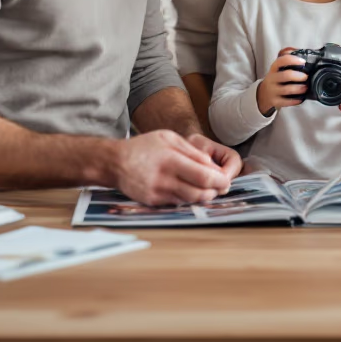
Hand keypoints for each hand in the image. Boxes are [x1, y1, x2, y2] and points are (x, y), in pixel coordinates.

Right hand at [109, 129, 231, 205]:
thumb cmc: (143, 147)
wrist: (114, 162)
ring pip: (190, 200)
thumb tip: (211, 165)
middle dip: (215, 191)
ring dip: (203, 196)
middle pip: (200, 193)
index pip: (204, 176)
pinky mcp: (152, 202)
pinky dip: (187, 198)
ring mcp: (158, 193)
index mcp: (170, 160)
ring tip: (208, 189)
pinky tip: (189, 190)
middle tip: (221, 187)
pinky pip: (177, 203)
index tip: (226, 180)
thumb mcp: (168, 138)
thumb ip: (191, 151)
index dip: (220, 181)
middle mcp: (164, 179)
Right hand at [256, 49, 307, 115]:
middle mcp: (272, 79)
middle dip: (298, 76)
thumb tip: (298, 50)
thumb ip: (287, 59)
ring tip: (305, 87)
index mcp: (274, 68)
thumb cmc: (275, 79)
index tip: (303, 61)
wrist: (263, 95)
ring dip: (299, 88)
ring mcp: (273, 91)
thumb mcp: (278, 68)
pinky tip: (301, 98)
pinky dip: (295, 100)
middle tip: (306, 77)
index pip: (281, 60)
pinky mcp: (275, 101)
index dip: (292, 60)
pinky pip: (286, 102)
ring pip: (287, 90)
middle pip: (285, 75)